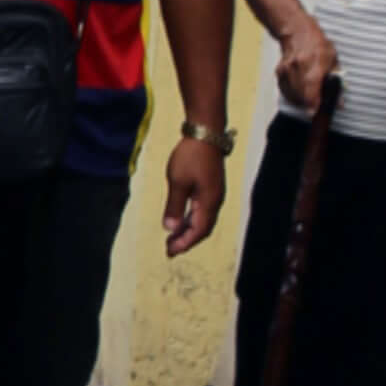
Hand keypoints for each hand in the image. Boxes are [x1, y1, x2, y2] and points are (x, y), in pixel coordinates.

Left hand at [161, 127, 230, 257]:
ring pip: (203, 220)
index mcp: (209, 202)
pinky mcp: (211, 188)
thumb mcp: (178, 181)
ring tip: (172, 239)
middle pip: (203, 229)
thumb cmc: (191, 156)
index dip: (185, 243)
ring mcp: (214, 194)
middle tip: (169, 250)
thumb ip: (174, 206)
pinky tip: (180, 221)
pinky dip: (191, 219)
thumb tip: (170, 229)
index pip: (198, 231)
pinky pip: (202, 211)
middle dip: (187, 241)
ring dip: (188, 231)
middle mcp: (215, 201)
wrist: (205, 133)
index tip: (170, 251)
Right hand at [272, 14, 339, 112]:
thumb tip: (339, 102)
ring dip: (301, 101)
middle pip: (302, 96)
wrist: (297, 32)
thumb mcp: (333, 60)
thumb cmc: (316, 43)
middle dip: (309, 105)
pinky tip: (300, 93)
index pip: (311, 91)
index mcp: (314, 64)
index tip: (315, 113)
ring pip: (293, 96)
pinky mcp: (279, 73)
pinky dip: (293, 96)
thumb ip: (336, 82)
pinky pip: (286, 91)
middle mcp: (298, 68)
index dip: (313, 105)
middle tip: (316, 106)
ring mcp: (287, 71)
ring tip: (309, 97)